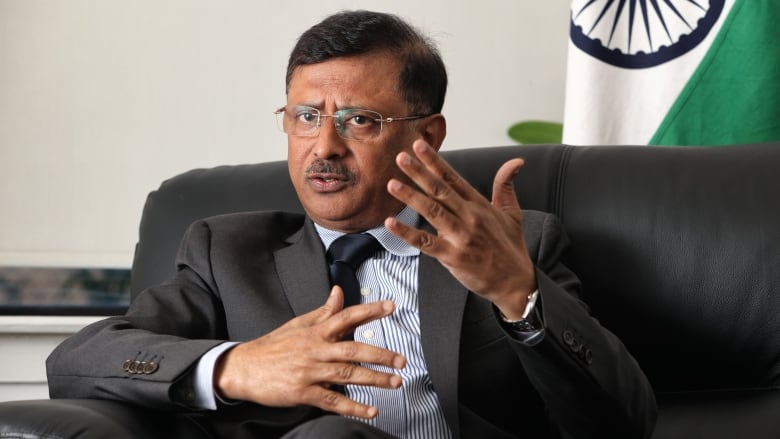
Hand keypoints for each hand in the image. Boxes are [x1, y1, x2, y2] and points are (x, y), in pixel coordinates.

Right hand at [214, 286, 405, 417]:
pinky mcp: (302, 392)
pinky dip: (353, 406)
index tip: (391, 306)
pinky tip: (371, 409)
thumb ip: (323, 312)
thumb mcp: (298, 324)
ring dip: (374, 379)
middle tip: (401, 360)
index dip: (370, 310)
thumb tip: (339, 292)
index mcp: (315, 332)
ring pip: (347, 374)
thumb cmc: (272, 346)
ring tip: (394, 382)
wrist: (243, 368)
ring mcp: (309, 371)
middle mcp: (315, 349)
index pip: (346, 316)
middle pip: (353, 349)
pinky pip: (333, 400)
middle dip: (381, 354)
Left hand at [386, 139, 536, 318]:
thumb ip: (506, 186)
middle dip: (419, 172)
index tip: (419, 146)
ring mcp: (461, 237)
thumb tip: (516, 161)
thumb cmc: (510, 247)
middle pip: (440, 190)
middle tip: (401, 157)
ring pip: (432, 211)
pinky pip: (425, 242)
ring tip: (392, 184)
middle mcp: (469, 217)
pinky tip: (391, 223)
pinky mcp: (453, 256)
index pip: (453, 178)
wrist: (514, 281)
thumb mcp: (512, 213)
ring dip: (411, 197)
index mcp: (479, 205)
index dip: (435, 161)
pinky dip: (407, 233)